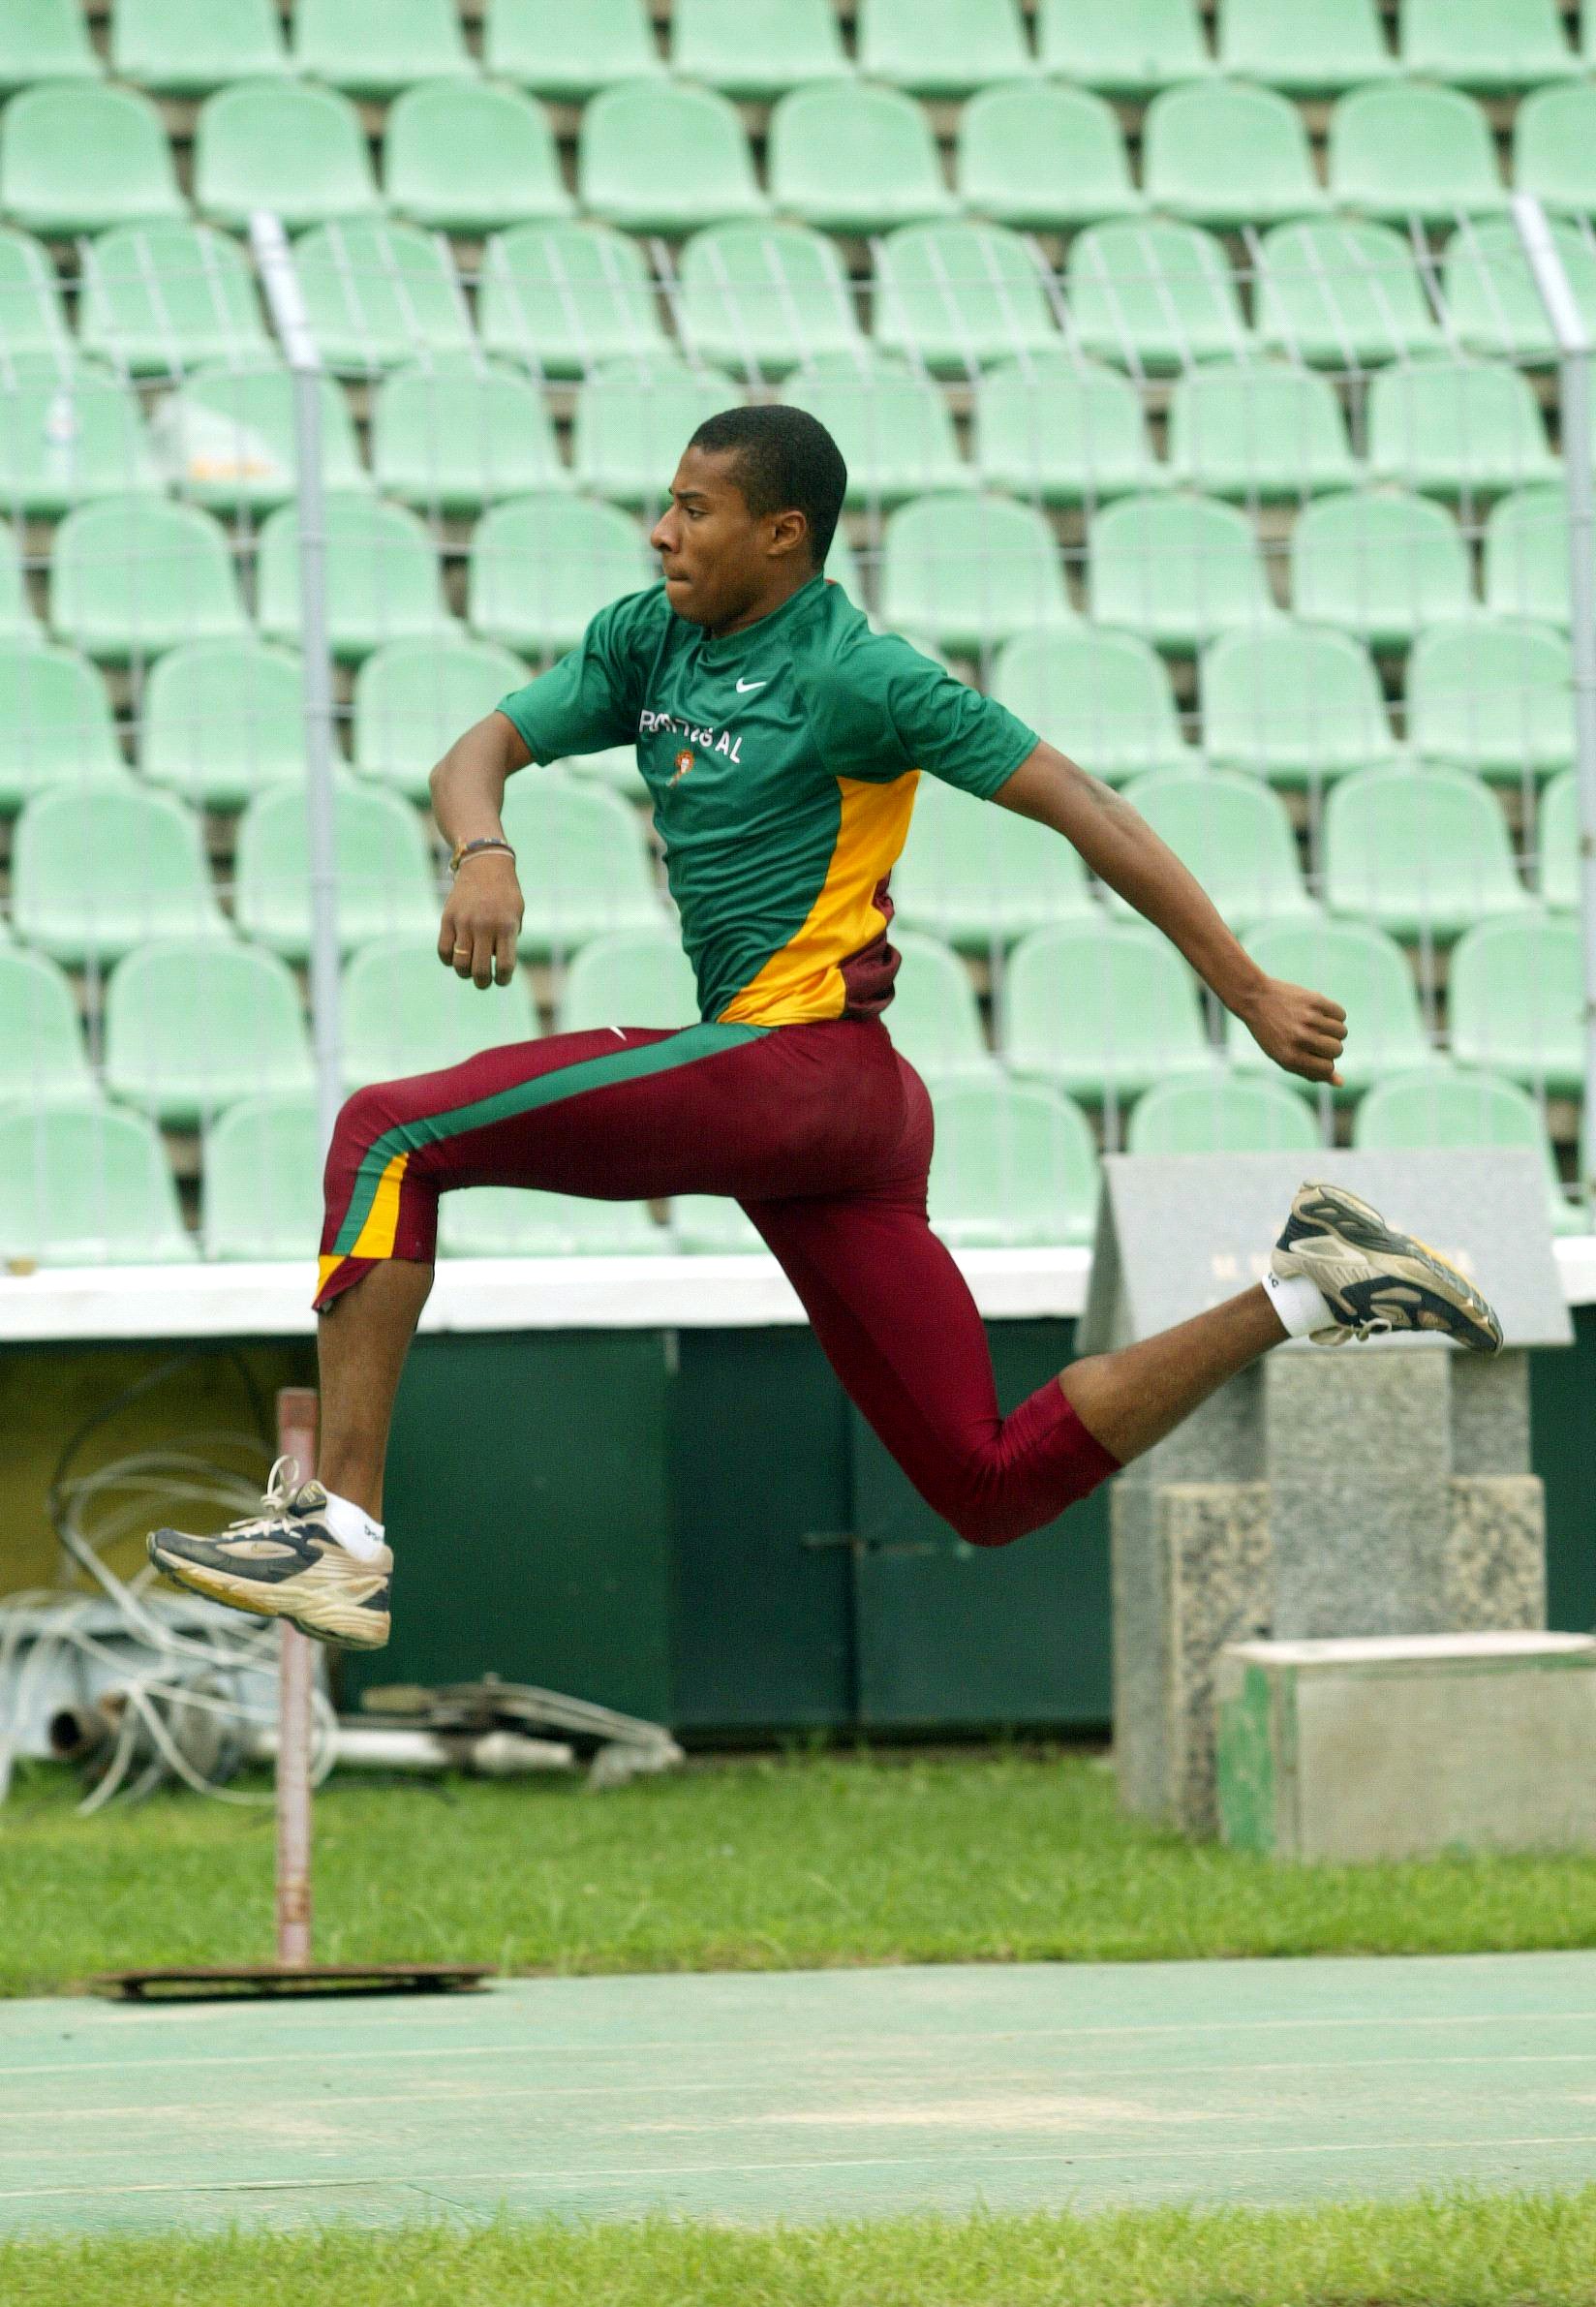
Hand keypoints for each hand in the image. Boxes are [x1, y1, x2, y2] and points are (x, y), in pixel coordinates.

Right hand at [438, 853, 523, 988]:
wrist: (484, 864)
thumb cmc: (504, 893)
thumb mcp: (516, 914)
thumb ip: (509, 939)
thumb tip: (497, 965)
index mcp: (506, 927)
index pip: (505, 965)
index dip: (503, 979)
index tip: (501, 980)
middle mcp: (484, 926)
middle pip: (480, 969)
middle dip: (482, 982)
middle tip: (483, 981)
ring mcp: (464, 922)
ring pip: (460, 963)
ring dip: (464, 973)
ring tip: (468, 970)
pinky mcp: (448, 918)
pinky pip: (444, 950)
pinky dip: (449, 960)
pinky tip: (455, 957)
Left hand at [1233, 974, 1345, 1086]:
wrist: (1256, 999)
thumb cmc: (1271, 1033)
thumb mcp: (1284, 1057)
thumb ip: (1311, 1072)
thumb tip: (1341, 1082)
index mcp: (1290, 1057)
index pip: (1327, 1069)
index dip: (1324, 1063)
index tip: (1314, 1055)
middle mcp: (1300, 1039)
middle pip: (1337, 1050)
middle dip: (1330, 1047)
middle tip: (1314, 1038)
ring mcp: (1309, 1019)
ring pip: (1342, 1032)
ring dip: (1333, 1031)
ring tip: (1317, 1025)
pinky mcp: (1315, 1001)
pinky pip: (1341, 1015)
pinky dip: (1334, 1016)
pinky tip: (1320, 1014)